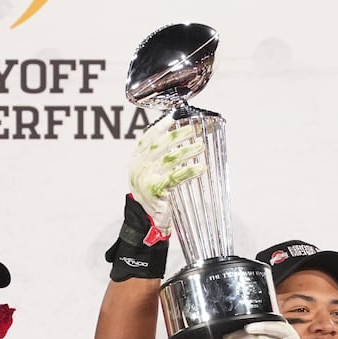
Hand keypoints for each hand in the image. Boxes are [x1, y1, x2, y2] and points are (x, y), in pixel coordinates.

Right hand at [127, 118, 205, 237]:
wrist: (146, 220)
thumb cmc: (153, 195)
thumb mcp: (149, 173)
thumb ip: (157, 158)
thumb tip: (177, 138)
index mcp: (136, 160)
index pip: (146, 138)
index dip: (160, 127)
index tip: (174, 118)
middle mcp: (139, 167)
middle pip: (160, 145)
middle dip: (178, 135)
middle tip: (194, 129)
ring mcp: (146, 178)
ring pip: (169, 159)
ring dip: (188, 151)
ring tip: (202, 146)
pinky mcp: (156, 190)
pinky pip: (176, 177)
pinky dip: (190, 171)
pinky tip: (202, 167)